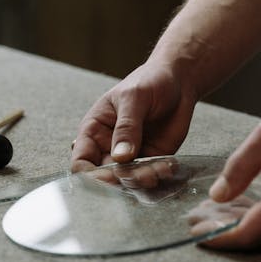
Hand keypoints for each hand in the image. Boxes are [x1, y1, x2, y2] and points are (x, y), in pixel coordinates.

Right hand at [71, 62, 195, 171]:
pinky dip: (157, 176)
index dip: (90, 175)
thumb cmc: (150, 81)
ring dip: (141, 181)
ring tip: (156, 171)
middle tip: (139, 175)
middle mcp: (109, 146)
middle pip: (104, 176)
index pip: (81, 161)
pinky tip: (166, 167)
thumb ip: (127, 127)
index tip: (110, 176)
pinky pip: (150, 175)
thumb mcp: (134, 98)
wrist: (178, 80)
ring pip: (128, 180)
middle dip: (120, 180)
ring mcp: (131, 155)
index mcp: (95, 129)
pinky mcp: (152, 159)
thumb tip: (120, 157)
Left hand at [202, 88, 260, 248]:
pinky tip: (248, 205)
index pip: (248, 234)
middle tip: (200, 219)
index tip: (197, 234)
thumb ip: (239, 168)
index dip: (220, 237)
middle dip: (227, 232)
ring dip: (246, 225)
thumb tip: (217, 195)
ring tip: (219, 210)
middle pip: (259, 239)